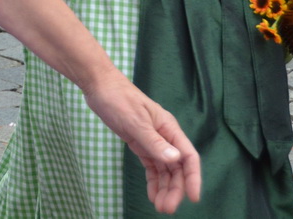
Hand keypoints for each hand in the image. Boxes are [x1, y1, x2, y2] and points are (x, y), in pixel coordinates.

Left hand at [80, 70, 201, 213]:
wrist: (99, 86)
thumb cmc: (118, 99)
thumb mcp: (136, 121)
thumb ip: (154, 142)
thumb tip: (176, 159)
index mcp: (169, 128)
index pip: (188, 156)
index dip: (193, 177)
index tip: (193, 197)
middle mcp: (165, 136)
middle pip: (177, 167)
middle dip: (175, 189)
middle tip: (167, 209)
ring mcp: (153, 140)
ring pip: (166, 169)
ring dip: (166, 188)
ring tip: (161, 208)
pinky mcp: (140, 144)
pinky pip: (152, 166)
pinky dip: (154, 181)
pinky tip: (153, 195)